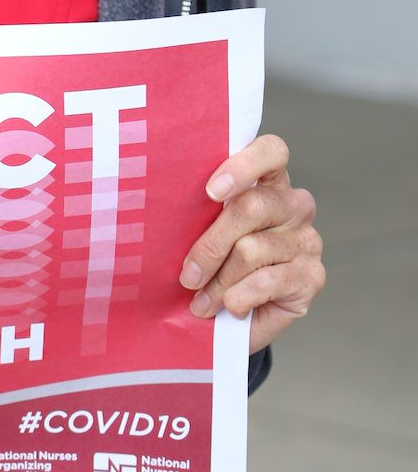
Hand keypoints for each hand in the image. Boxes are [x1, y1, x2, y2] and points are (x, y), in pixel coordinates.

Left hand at [179, 135, 324, 353]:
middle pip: (251, 207)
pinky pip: (267, 282)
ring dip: (217, 282)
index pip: (271, 151)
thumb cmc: (210, 269)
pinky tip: (229, 308)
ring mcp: (307, 240)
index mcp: (266, 184)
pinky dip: (238, 298)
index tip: (211, 191)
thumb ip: (195, 217)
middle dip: (210, 246)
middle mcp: (294, 206)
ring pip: (251, 250)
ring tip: (202, 302)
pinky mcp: (312, 276)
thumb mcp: (198, 238)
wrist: (231, 320)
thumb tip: (159, 215)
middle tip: (187, 277)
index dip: (244, 165)